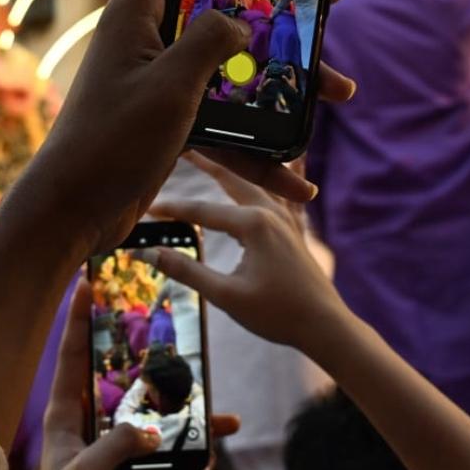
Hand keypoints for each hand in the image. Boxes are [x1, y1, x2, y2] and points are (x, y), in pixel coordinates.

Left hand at [18, 0, 351, 252]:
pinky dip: (264, 151)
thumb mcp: (168, 89)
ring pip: (241, 62)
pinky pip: (231, 123)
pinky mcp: (175, 117)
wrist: (72, 216)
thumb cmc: (107, 146)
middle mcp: (152, 34)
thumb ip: (211, 44)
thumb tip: (242, 26)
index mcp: (137, 12)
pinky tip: (298, 183)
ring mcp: (165, 76)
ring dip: (291, 80)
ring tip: (343, 90)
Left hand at [39, 279, 237, 469]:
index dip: (78, 319)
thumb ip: (112, 450)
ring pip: (159, 430)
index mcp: (66, 416)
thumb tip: (148, 430)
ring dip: (193, 427)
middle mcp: (92, 429)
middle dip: (159, 366)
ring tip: (225, 423)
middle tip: (182, 339)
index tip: (89, 283)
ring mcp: (114, 457)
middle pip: (129, 385)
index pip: (72, 356)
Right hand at [150, 152, 350, 351]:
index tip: (145, 206)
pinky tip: (294, 158)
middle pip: (232, 178)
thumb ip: (187, 271)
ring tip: (223, 148)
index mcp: (254, 223)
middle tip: (186, 143)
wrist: (325, 326)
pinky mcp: (296, 230)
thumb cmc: (277, 314)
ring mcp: (287, 219)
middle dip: (208, 161)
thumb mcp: (226, 295)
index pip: (202, 211)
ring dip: (239, 164)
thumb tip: (148, 253)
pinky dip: (286, 174)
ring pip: (259, 181)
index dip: (172, 209)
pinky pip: (289, 193)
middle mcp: (272, 212)